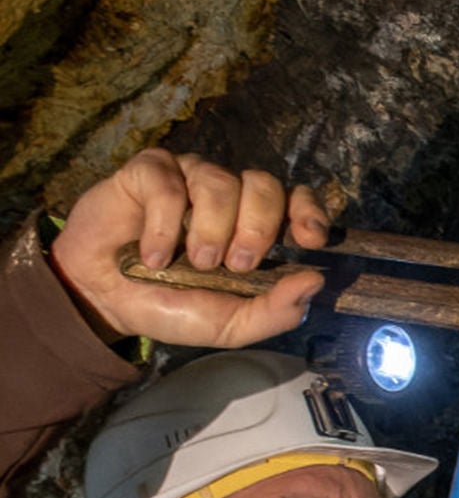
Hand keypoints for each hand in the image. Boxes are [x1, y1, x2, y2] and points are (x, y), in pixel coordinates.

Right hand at [49, 151, 328, 347]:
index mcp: (253, 226)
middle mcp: (228, 196)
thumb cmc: (169, 305)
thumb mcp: (227, 325)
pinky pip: (171, 184)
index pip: (295, 200)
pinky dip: (164, 226)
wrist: (104, 300)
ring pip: (221, 181)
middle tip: (234, 265)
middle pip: (264, 185)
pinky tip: (151, 256)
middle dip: (257, 229)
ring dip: (210, 229)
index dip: (308, 211)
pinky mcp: (150, 171)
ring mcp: (189, 178)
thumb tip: (316, 281)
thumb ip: (274, 311)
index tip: (309, 238)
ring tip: (191, 263)